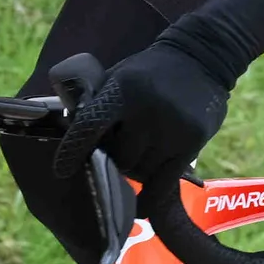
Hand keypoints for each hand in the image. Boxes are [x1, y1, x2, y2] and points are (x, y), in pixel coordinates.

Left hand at [55, 36, 234, 185]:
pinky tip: (141, 206)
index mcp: (123, 90)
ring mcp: (173, 129)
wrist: (201, 58)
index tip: (61, 171)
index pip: (91, 125)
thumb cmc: (149, 72)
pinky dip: (150, 197)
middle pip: (119, 157)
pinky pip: (163, 184)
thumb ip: (96, 102)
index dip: (74, 150)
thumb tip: (68, 132)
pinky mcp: (192, 143)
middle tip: (119, 148)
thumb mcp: (118, 75)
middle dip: (114, 158)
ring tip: (141, 154)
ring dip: (136, 170)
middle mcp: (148, 111)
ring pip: (141, 172)